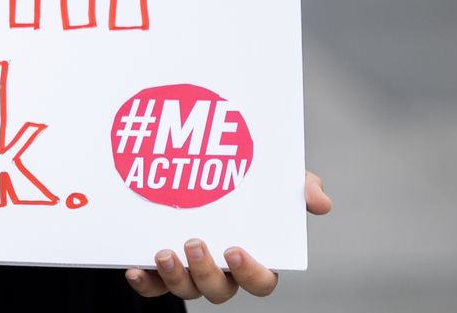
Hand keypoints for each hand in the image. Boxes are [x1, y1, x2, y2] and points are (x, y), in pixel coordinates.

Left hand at [125, 171, 331, 302]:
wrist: (192, 166)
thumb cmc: (244, 185)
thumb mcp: (274, 180)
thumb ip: (300, 187)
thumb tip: (321, 202)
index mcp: (251, 257)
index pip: (261, 282)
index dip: (251, 273)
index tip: (236, 251)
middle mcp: (221, 271)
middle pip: (219, 290)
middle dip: (206, 273)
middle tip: (195, 243)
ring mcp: (188, 271)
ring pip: (186, 290)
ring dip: (175, 277)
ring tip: (164, 252)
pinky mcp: (158, 267)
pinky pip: (153, 286)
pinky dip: (145, 283)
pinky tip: (135, 268)